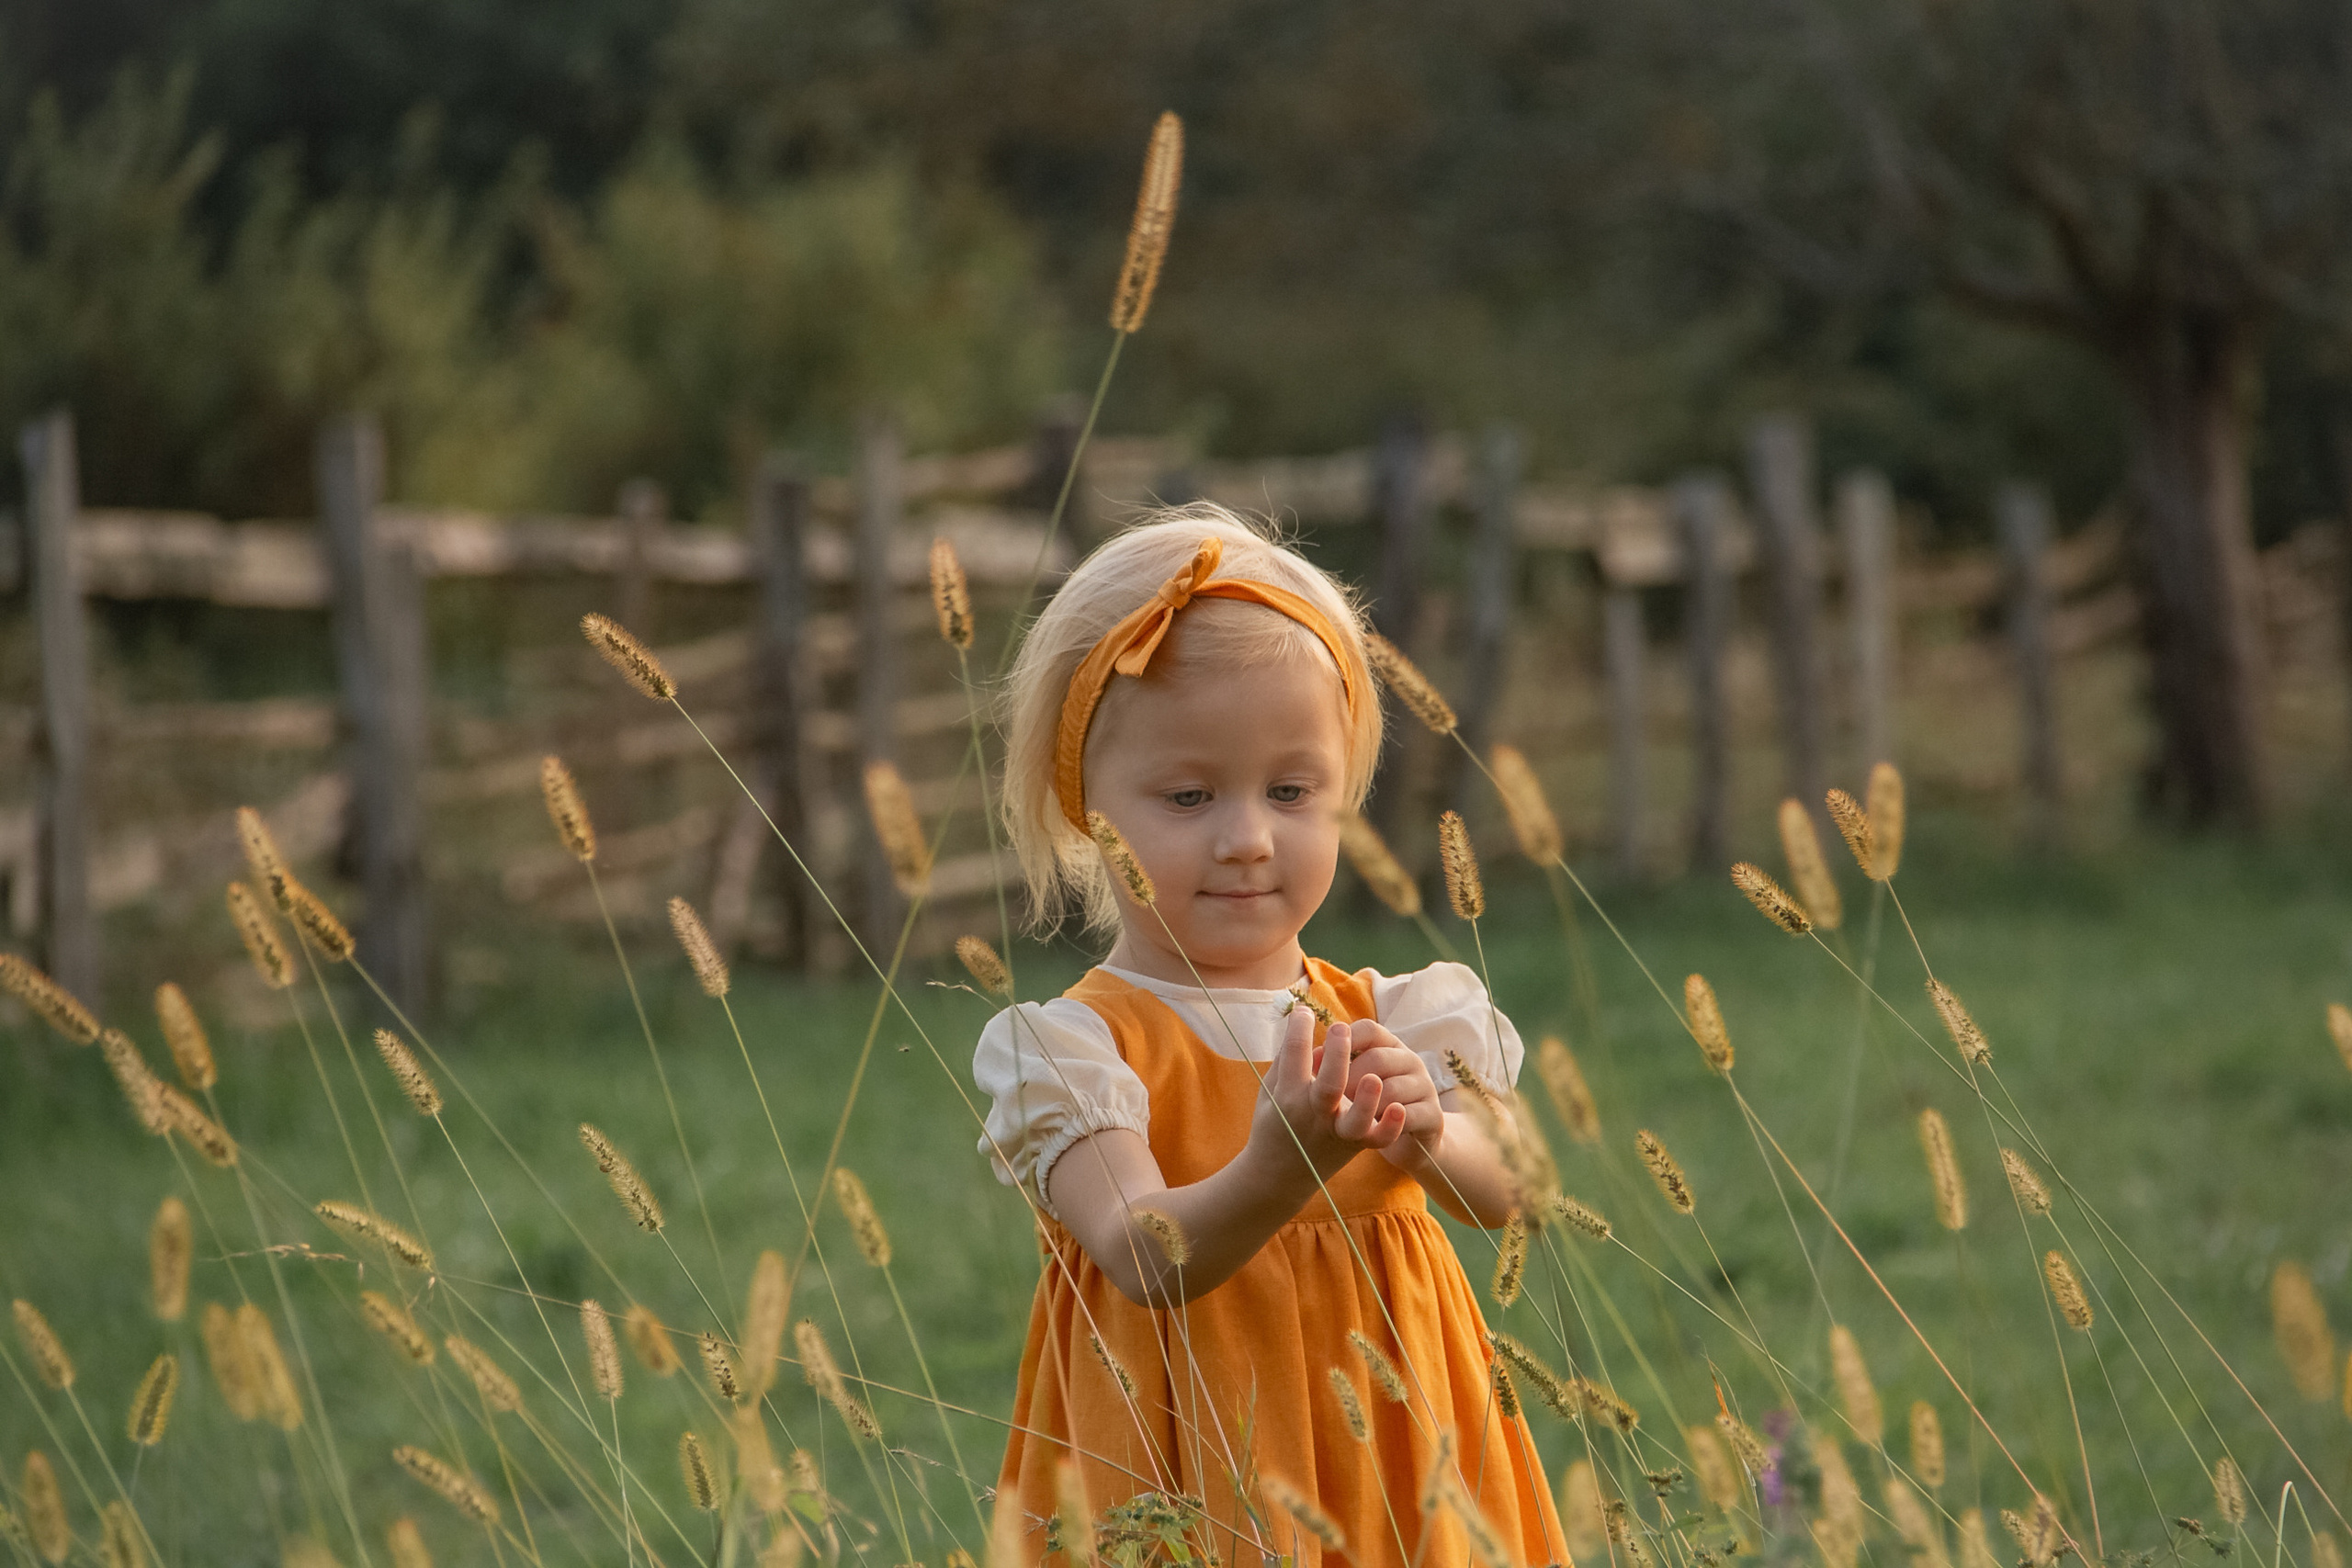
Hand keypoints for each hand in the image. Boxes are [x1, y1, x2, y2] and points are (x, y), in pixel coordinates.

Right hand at [1251, 1003, 1407, 1181]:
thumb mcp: (1269, 1090)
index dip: (1299, 1029)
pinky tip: (1400, 1109)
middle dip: (1335, 1056)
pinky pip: (1376, 1140)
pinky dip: (1390, 1128)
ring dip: (1367, 1100)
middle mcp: (1313, 1115)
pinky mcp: (1355, 1145)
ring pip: (1355, 1120)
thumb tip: (1301, 1016)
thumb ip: (1286, 1057)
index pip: (1294, 1056)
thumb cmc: (1274, 1122)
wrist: (1280, 1175)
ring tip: (1374, 1077)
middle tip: (1340, 1028)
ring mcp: (1336, 1132)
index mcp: (1287, 1097)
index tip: (1303, 1011)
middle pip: (1328, 1085)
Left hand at [1334, 1021, 1447, 1170]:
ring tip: (1353, 1117)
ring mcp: (1425, 1086)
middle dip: (1350, 1080)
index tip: (1321, 1062)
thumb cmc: (1372, 1105)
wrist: (1409, 1140)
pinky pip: (1407, 1116)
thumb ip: (1334, 1065)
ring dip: (1366, 1106)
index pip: (1368, 1029)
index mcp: (1389, 1045)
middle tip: (1334, 1100)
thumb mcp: (1354, 1081)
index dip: (1343, 1042)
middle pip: (1377, 1058)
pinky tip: (1374, 1128)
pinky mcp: (1433, 1115)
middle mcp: (1410, 1060)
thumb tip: (1313, 1056)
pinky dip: (1386, 1124)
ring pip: (1391, 1089)